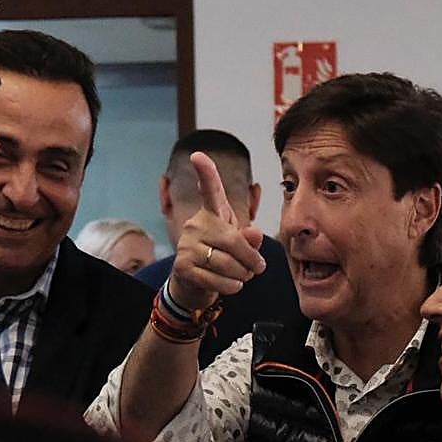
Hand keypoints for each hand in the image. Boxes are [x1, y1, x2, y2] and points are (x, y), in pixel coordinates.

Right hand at [167, 152, 265, 310]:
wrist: (195, 282)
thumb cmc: (221, 257)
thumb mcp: (239, 244)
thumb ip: (249, 238)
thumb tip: (255, 234)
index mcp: (212, 214)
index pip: (210, 191)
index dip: (206, 173)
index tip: (198, 155)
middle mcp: (196, 225)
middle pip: (233, 241)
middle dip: (252, 259)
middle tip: (259, 268)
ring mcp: (186, 245)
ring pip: (227, 263)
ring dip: (243, 275)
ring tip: (244, 276)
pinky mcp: (183, 267)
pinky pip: (217, 279)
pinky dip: (232, 286)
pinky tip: (233, 284)